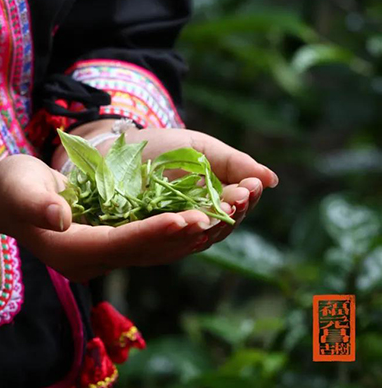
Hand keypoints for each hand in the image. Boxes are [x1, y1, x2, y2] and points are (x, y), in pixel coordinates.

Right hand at [0, 155, 225, 280]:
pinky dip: (177, 233)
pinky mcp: (109, 246)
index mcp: (70, 250)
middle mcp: (89, 262)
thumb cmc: (11, 187)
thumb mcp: (19, 188)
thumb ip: (37, 204)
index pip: (120, 244)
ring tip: (223, 215)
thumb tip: (60, 218)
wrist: (6, 200)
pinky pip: (150, 244)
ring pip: (153, 252)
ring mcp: (101, 258)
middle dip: (182, 235)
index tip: (187, 218)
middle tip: (221, 215)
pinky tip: (203, 216)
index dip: (153, 232)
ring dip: (188, 236)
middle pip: (144, 253)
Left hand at [112, 126, 277, 250]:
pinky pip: (171, 239)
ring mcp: (176, 230)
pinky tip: (191, 221)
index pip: (240, 204)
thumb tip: (272, 180)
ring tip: (222, 206)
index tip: (252, 185)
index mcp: (216, 198)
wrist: (115, 149)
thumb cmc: (161, 147)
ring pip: (203, 235)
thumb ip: (233, 163)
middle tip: (240, 195)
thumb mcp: (200, 149)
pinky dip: (182, 231)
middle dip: (234, 209)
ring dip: (213, 222)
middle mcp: (200, 219)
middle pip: (225, 223)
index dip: (247, 197)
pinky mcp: (152, 237)